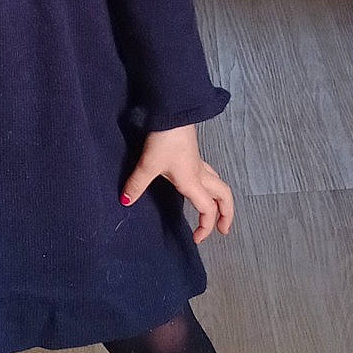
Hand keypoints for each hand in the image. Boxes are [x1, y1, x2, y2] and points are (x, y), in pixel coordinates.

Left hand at [121, 125, 233, 244]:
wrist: (173, 113)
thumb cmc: (165, 139)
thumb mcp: (148, 164)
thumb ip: (137, 184)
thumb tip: (126, 201)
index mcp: (193, 181)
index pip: (207, 209)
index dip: (206, 227)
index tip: (196, 239)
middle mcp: (200, 174)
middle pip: (224, 196)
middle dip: (227, 215)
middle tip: (223, 230)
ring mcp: (198, 163)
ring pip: (219, 184)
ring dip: (222, 200)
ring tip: (218, 212)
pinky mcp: (193, 155)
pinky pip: (210, 175)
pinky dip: (211, 187)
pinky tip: (200, 187)